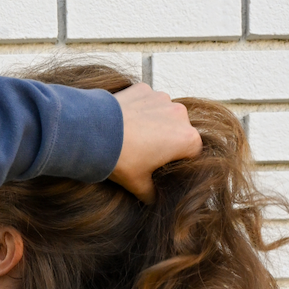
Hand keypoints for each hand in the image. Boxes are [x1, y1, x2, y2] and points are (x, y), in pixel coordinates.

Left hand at [108, 83, 201, 203]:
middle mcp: (180, 114)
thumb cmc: (121, 159)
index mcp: (187, 139)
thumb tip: (153, 199)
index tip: (165, 168)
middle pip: (180, 130)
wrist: (95, 133)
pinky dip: (140, 110)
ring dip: (155, 123)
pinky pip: (147, 101)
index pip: (193, 153)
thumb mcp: (138, 184)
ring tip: (134, 138)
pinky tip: (126, 123)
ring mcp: (162, 98)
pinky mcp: (144, 89)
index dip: (180, 161)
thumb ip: (152, 193)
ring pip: (164, 113)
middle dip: (167, 141)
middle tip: (146, 154)